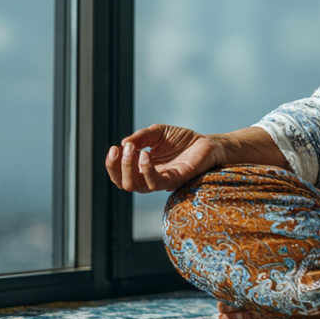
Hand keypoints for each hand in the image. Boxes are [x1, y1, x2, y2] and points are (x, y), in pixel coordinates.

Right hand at [105, 124, 223, 192]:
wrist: (207, 143)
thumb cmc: (182, 140)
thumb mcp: (158, 133)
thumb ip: (141, 137)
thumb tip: (123, 143)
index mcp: (142, 169)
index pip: (120, 175)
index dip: (112, 164)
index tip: (114, 148)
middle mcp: (149, 178)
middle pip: (124, 183)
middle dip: (116, 167)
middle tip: (121, 148)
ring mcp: (162, 181)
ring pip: (136, 186)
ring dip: (129, 167)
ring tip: (132, 149)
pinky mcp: (175, 180)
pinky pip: (156, 182)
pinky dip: (147, 170)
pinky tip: (145, 155)